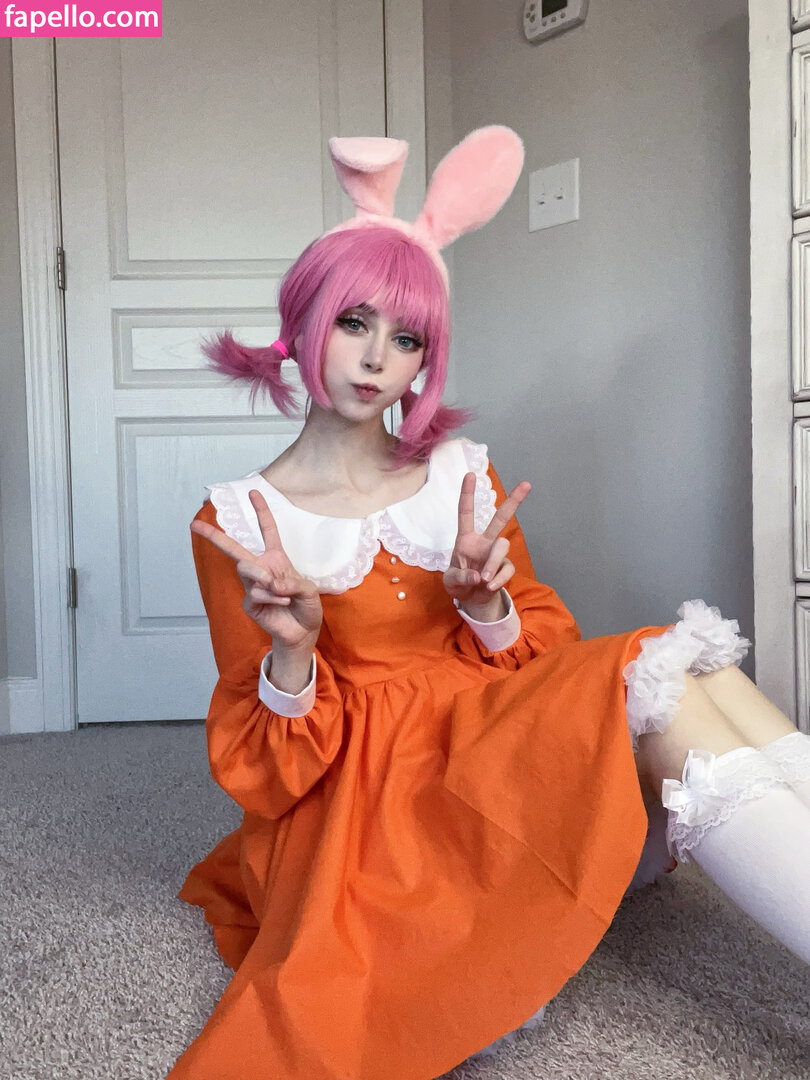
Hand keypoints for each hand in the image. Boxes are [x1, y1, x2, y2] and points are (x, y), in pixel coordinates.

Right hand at [191, 489, 322, 651]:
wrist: (302, 632)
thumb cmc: (306, 607)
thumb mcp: (308, 590)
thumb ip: (292, 582)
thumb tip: (268, 581)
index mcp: (276, 558)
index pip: (267, 530)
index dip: (261, 511)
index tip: (253, 492)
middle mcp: (261, 568)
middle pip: (234, 548)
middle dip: (214, 536)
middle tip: (194, 525)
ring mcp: (252, 585)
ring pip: (247, 569)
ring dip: (265, 579)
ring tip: (281, 592)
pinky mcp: (249, 603)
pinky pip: (256, 592)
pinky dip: (272, 597)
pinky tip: (281, 604)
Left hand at [443, 472, 530, 615]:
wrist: (470, 599)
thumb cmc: (458, 583)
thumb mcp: (450, 581)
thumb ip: (460, 577)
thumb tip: (479, 575)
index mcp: (465, 539)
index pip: (466, 513)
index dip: (467, 494)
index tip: (470, 474)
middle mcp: (483, 542)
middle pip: (500, 518)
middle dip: (513, 501)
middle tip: (527, 484)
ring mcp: (495, 554)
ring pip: (502, 546)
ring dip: (493, 562)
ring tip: (484, 579)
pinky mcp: (504, 567)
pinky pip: (507, 569)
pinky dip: (499, 579)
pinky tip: (489, 586)